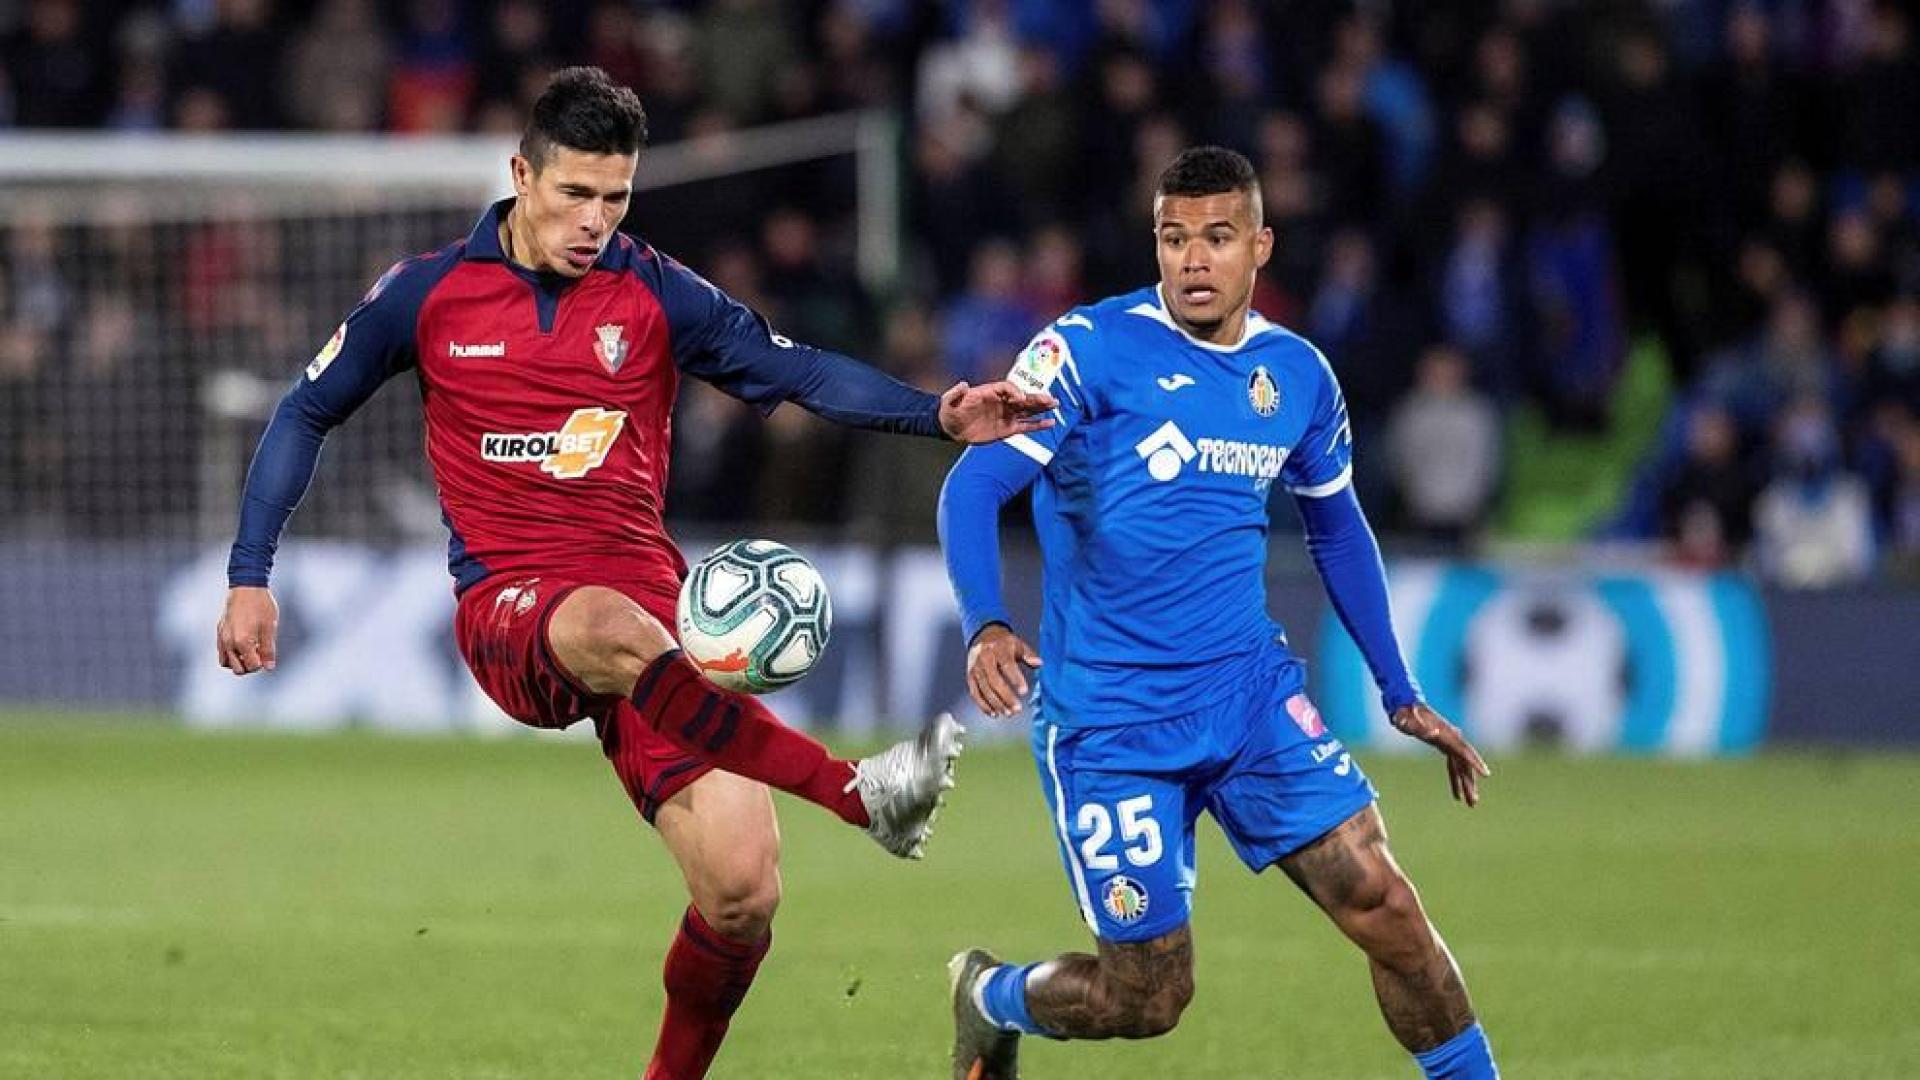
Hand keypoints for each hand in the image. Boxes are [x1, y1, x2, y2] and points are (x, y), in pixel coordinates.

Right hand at [216, 587, 279, 675]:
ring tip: (250, 650)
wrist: (246, 586)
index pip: (252, 666)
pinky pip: (221, 652)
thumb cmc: (261, 605)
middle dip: (250, 666)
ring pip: (226, 663)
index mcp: (242, 642)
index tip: (267, 654)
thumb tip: (268, 667)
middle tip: (259, 654)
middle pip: (237, 669)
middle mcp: (228, 642)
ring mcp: (221, 637)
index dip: (262, 664)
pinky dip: (231, 654)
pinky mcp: (219, 631)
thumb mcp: (270, 627)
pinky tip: (242, 645)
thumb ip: (268, 649)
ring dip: (238, 662)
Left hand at [938, 380, 1056, 443]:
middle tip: (1049, 399)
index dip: (1015, 391)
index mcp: (990, 392)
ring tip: (1054, 405)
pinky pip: (1025, 426)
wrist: (951, 427)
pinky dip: (1038, 425)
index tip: (1019, 399)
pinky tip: (1050, 423)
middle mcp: (1001, 402)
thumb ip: (956, 393)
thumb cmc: (950, 410)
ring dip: (1041, 408)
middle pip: (1022, 397)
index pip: (1007, 388)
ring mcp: (1006, 415)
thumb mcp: (949, 400)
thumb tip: (963, 385)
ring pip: (1027, 410)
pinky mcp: (1007, 429)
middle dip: (1036, 398)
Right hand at [966, 623, 1041, 717]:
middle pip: (994, 681)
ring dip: (996, 704)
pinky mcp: (970, 677)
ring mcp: (975, 669)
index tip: (1024, 691)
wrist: (982, 636)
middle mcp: (984, 659)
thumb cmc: (1004, 643)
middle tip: (1017, 709)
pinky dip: (984, 705)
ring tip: (1008, 713)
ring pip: (984, 689)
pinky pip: (975, 693)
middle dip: (1006, 697)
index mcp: (998, 649)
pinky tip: (994, 713)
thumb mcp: (1017, 644)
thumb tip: (1039, 663)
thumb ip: (1028, 654)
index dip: (1016, 679)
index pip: (1007, 665)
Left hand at [1390, 703, 1490, 806]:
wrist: (1403, 704)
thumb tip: (1434, 732)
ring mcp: (1448, 741)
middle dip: (1470, 783)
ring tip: (1471, 803)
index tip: (1486, 774)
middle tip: (1474, 802)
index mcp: (1445, 733)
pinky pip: (1453, 766)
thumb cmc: (1404, 712)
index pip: (1463, 751)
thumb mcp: (1408, 719)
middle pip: (1464, 763)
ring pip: (1461, 767)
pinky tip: (1457, 795)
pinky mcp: (1443, 745)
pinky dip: (1455, 779)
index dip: (1475, 762)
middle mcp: (1451, 738)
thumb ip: (1419, 726)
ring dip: (1466, 785)